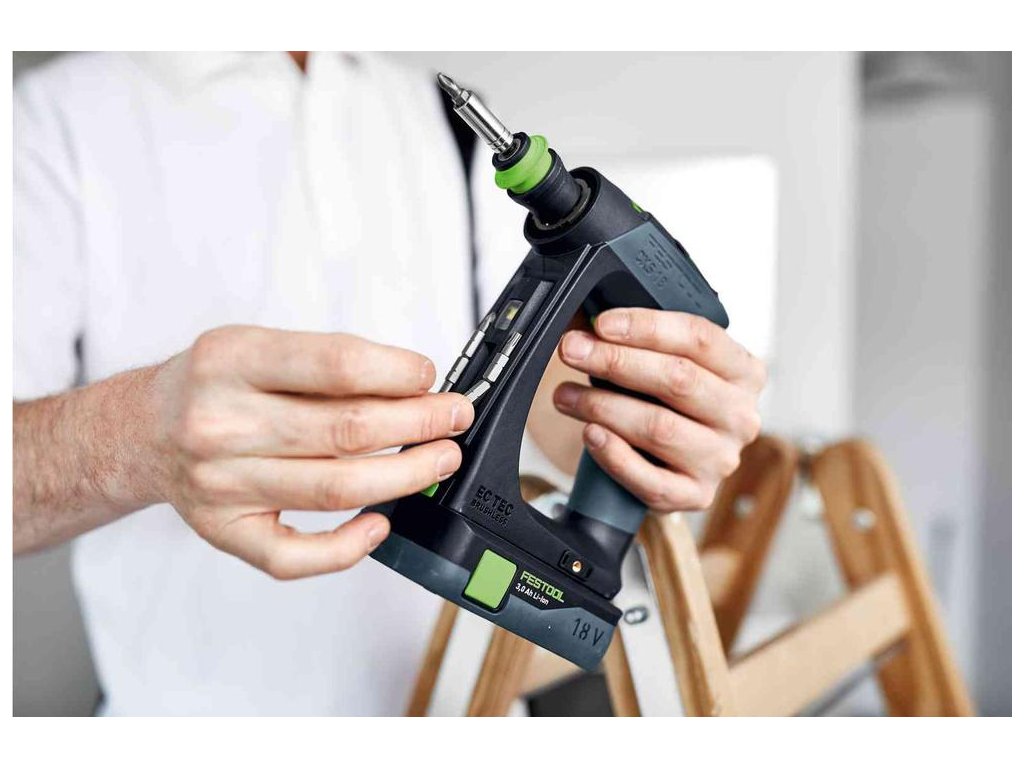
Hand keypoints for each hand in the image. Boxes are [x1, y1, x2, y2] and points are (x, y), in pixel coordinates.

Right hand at [150, 325, 472, 578]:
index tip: (430, 376)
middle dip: (418, 423)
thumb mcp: (257, 346)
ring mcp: (221, 484)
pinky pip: (295, 556)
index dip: (398, 372)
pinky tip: (381, 523)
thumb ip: (326, 363)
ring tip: (440, 460)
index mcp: (230, 360)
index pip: (335, 365)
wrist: (143, 431)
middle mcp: (220, 422)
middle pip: (346, 431)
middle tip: (454, 418)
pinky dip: (348, 546)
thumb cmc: (215, 385)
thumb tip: (414, 386)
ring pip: (336, 489)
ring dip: (405, 475)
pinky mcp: (225, 531)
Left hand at [553, 309, 765, 511]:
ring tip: (566, 395)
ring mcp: (720, 459)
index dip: (647, 327)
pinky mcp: (696, 496)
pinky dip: (615, 456)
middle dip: (615, 361)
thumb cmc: (668, 402)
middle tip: (573, 351)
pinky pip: (652, 481)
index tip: (602, 324)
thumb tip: (590, 324)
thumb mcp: (668, 363)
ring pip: (660, 428)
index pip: (699, 338)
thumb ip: (641, 342)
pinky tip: (591, 435)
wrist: (673, 461)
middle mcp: (740, 416)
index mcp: (743, 372)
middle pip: (678, 380)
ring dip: (603, 406)